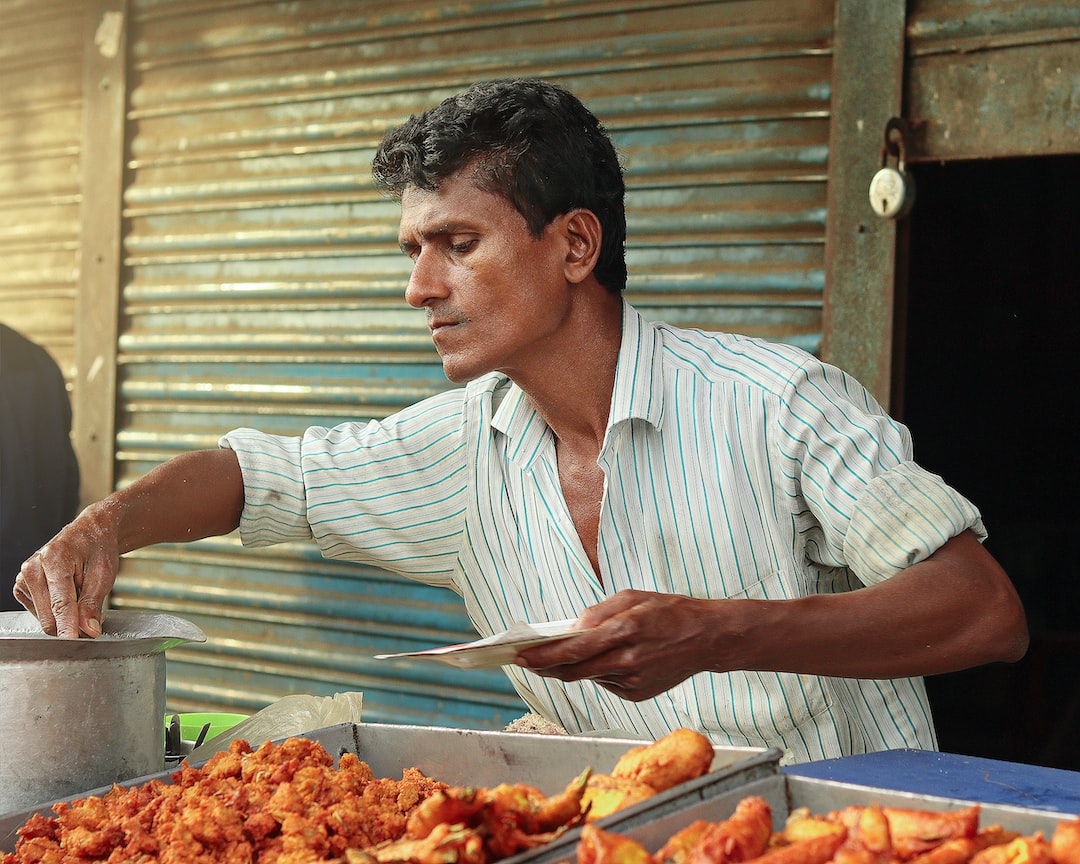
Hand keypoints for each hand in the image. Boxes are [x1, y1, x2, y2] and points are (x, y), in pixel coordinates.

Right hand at [13, 501, 120, 638]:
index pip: (61, 601)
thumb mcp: (104, 574)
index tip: (71, 641)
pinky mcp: (22, 587)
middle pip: (49, 615)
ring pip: (44, 618)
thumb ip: (93, 604)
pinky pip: (39, 613)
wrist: (88, 533)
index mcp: (55, 557)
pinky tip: (67, 596)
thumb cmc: (97, 549)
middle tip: (94, 616)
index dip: (67, 624)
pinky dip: (56, 612)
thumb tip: (88, 630)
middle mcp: (33, 567)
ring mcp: (24, 577)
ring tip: (80, 595)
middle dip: (73, 623)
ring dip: (66, 616)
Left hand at [514, 590, 726, 700]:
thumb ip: (598, 613)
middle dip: (544, 667)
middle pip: (573, 671)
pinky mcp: (638, 694)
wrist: (708, 638)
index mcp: (626, 631)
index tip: (519, 655)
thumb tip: (570, 631)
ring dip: (569, 668)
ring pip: (589, 677)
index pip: (573, 650)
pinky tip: (598, 660)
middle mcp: (629, 660)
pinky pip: (606, 682)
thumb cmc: (669, 611)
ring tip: (551, 658)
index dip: (542, 655)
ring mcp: (634, 681)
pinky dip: (595, 672)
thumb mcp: (632, 598)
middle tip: (524, 661)